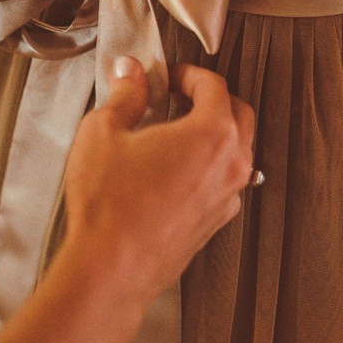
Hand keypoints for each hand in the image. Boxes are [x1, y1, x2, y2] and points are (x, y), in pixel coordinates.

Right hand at [63, 61, 254, 307]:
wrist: (111, 269)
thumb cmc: (110, 205)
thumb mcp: (104, 132)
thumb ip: (125, 95)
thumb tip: (131, 74)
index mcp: (213, 134)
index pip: (215, 85)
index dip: (188, 74)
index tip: (168, 77)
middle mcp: (231, 165)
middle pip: (238, 114)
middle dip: (209, 99)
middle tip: (176, 97)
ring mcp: (227, 198)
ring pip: (235, 151)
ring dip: (211, 134)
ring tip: (171, 133)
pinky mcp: (215, 223)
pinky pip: (223, 183)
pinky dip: (206, 167)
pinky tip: (170, 170)